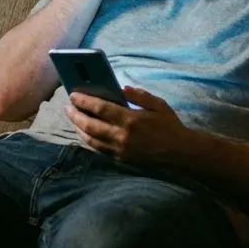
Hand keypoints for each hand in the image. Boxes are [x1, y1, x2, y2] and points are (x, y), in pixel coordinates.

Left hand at [66, 87, 191, 164]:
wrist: (180, 152)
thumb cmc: (170, 125)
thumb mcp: (158, 104)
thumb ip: (138, 95)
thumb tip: (121, 88)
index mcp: (130, 120)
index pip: (100, 108)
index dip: (84, 101)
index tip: (73, 94)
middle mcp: (122, 136)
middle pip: (90, 125)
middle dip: (75, 115)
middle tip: (67, 107)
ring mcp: (120, 150)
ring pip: (91, 139)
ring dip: (79, 128)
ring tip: (73, 118)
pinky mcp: (121, 159)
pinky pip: (99, 149)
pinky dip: (89, 140)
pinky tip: (85, 133)